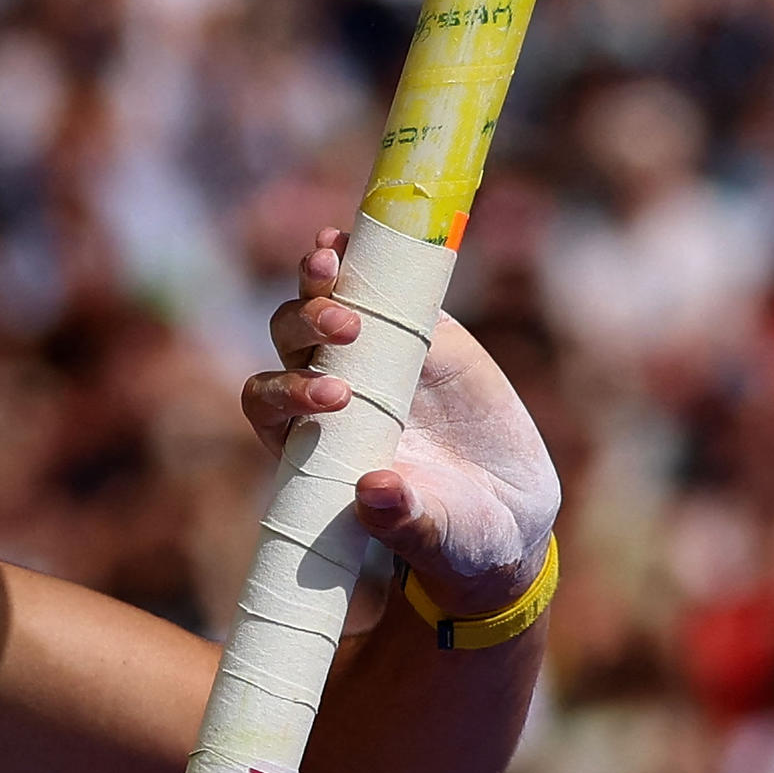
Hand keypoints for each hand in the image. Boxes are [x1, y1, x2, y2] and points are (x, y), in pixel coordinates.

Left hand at [245, 228, 562, 616]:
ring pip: (322, 303)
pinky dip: (366, 259)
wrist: (506, 516)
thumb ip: (402, 519)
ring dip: (319, 283)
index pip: (268, 402)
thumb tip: (374, 492)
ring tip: (334, 268)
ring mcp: (373, 355)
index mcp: (311, 441)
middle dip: (303, 325)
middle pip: (289, 341)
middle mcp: (330, 390)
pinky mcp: (421, 331)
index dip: (285, 391)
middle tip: (344, 330)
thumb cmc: (452, 536)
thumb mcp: (433, 535)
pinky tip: (358, 236)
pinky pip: (384, 285)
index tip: (331, 401)